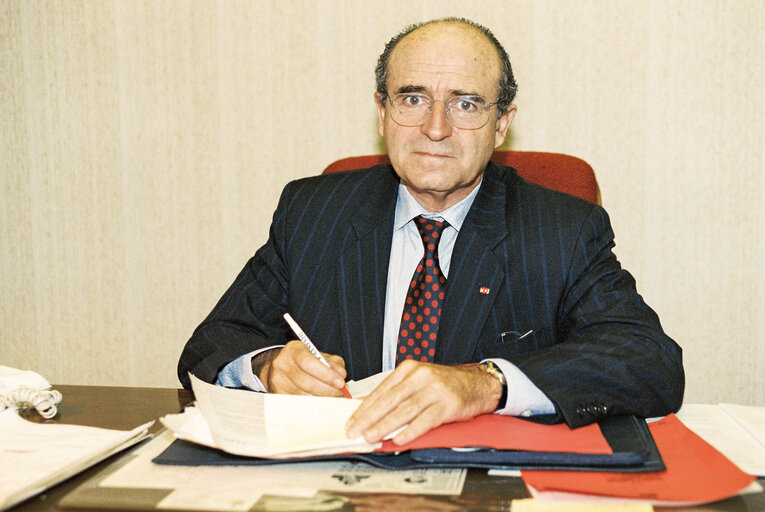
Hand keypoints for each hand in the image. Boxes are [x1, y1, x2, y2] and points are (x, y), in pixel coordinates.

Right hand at [256, 340, 347, 396]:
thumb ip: (334, 362)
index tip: (341, 383)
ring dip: (322, 398)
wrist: (281, 367)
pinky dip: (314, 403)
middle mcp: (282, 364)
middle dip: (327, 389)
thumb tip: (341, 374)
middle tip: (341, 393)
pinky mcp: (277, 394)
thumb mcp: (320, 355)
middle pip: (306, 382)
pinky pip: (299, 402)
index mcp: (293, 350)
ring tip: (334, 397)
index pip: (308, 363)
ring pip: (303, 395)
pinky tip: (322, 400)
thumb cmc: (305, 360)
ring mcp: (278, 380)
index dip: (326, 374)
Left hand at [345, 360, 501, 444]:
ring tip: (371, 437)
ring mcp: (435, 390)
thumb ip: (395, 392)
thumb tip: (367, 408)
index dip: (364, 407)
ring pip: (405, 410)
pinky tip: (398, 439)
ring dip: (385, 426)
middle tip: (354, 431)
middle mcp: (421, 376)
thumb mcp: (418, 380)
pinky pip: (425, 420)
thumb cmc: (444, 384)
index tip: (351, 421)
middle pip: (390, 400)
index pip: (381, 390)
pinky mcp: (448, 404)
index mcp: (409, 369)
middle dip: (369, 417)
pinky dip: (410, 431)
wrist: (477, 383)